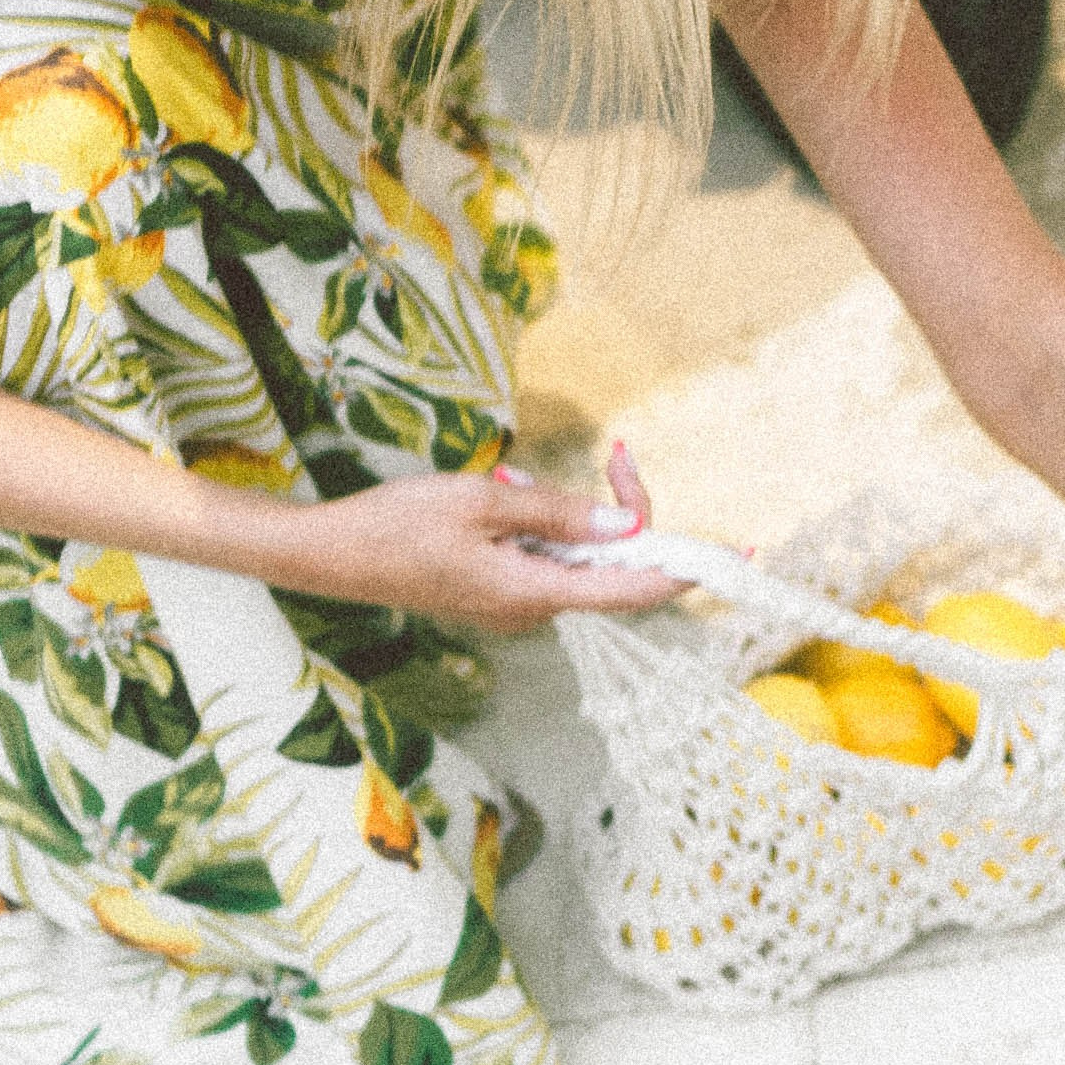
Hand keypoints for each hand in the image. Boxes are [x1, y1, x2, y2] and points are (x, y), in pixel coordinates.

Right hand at [268, 443, 686, 633]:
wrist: (330, 556)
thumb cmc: (399, 525)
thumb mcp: (483, 503)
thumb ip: (558, 513)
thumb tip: (625, 523)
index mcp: (536, 592)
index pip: (634, 588)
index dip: (687, 570)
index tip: (735, 551)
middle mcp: (535, 608)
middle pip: (613, 565)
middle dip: (621, 510)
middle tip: (620, 456)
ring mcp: (516, 603)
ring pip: (578, 556)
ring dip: (567, 512)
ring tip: (509, 482)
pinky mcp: (499, 591)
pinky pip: (546, 556)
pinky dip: (540, 523)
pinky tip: (500, 495)